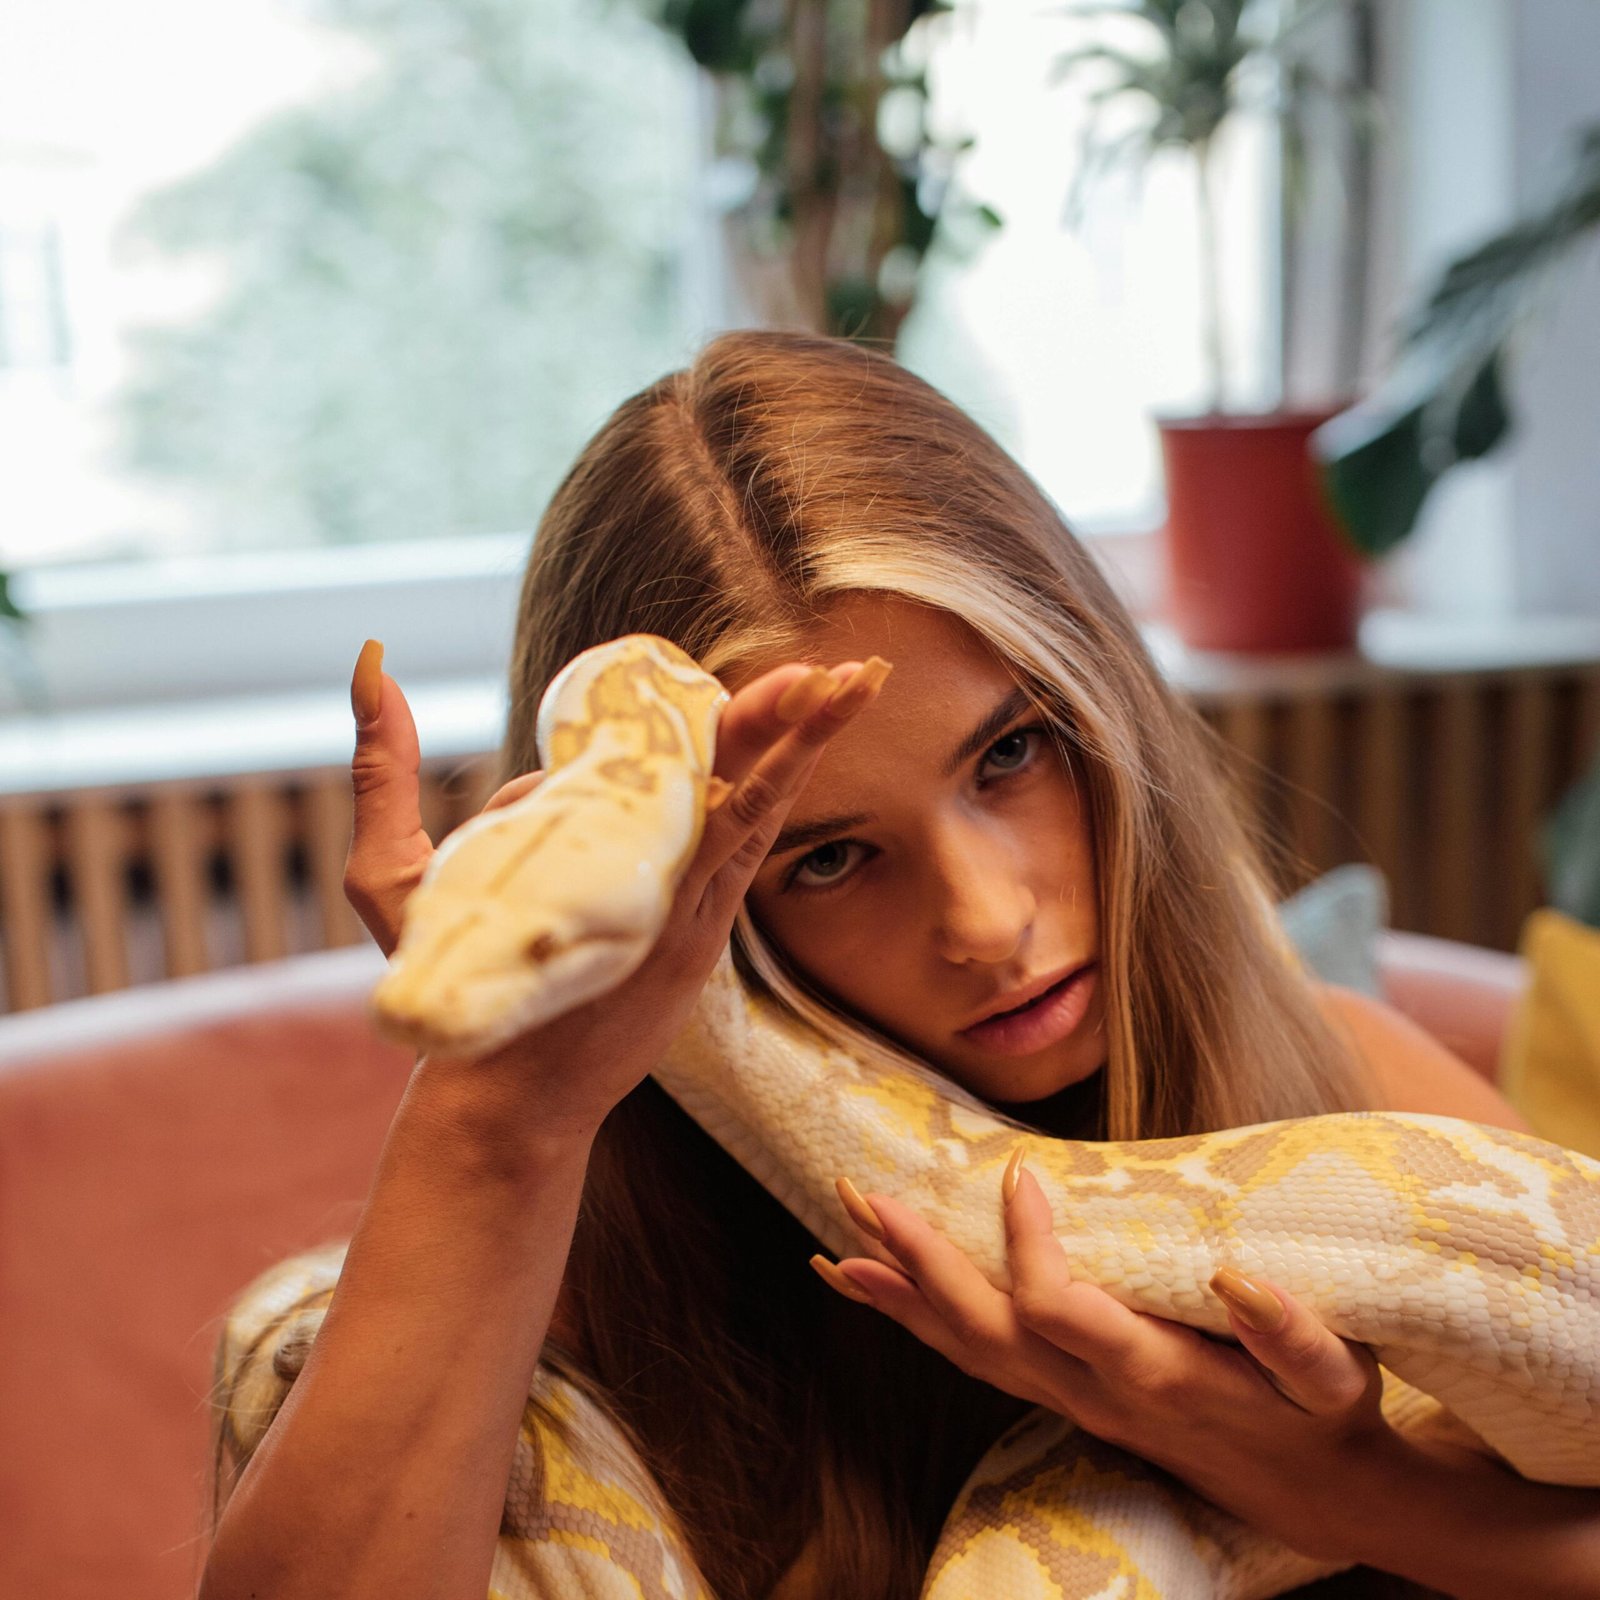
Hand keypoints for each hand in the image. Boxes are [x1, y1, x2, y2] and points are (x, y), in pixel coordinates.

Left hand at [342, 637, 888, 1135]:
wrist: (484, 1074)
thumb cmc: (444, 968)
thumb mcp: (394, 867)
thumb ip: (383, 768)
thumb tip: (371, 661)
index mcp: (595, 827)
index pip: (650, 746)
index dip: (693, 700)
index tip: (716, 665)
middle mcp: (648, 852)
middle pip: (720, 759)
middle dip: (774, 710)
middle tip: (832, 669)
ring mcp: (677, 888)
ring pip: (746, 794)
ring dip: (798, 738)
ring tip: (852, 684)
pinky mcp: (690, 925)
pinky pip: (740, 845)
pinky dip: (777, 794)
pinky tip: (807, 757)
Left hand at [823, 1159, 1397, 1560]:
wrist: (1320, 1497)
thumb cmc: (1326, 1423)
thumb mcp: (1335, 1382)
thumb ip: (1290, 1336)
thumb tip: (1239, 1279)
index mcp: (1158, 1376)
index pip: (1061, 1310)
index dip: (1029, 1246)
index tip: (1017, 1172)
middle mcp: (1099, 1394)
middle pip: (986, 1331)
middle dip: (920, 1264)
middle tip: (864, 1198)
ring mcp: (1074, 1401)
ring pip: (967, 1351)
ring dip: (901, 1297)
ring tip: (837, 1249)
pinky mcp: (1067, 1396)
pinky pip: (977, 1359)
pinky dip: (920, 1323)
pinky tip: (880, 1291)